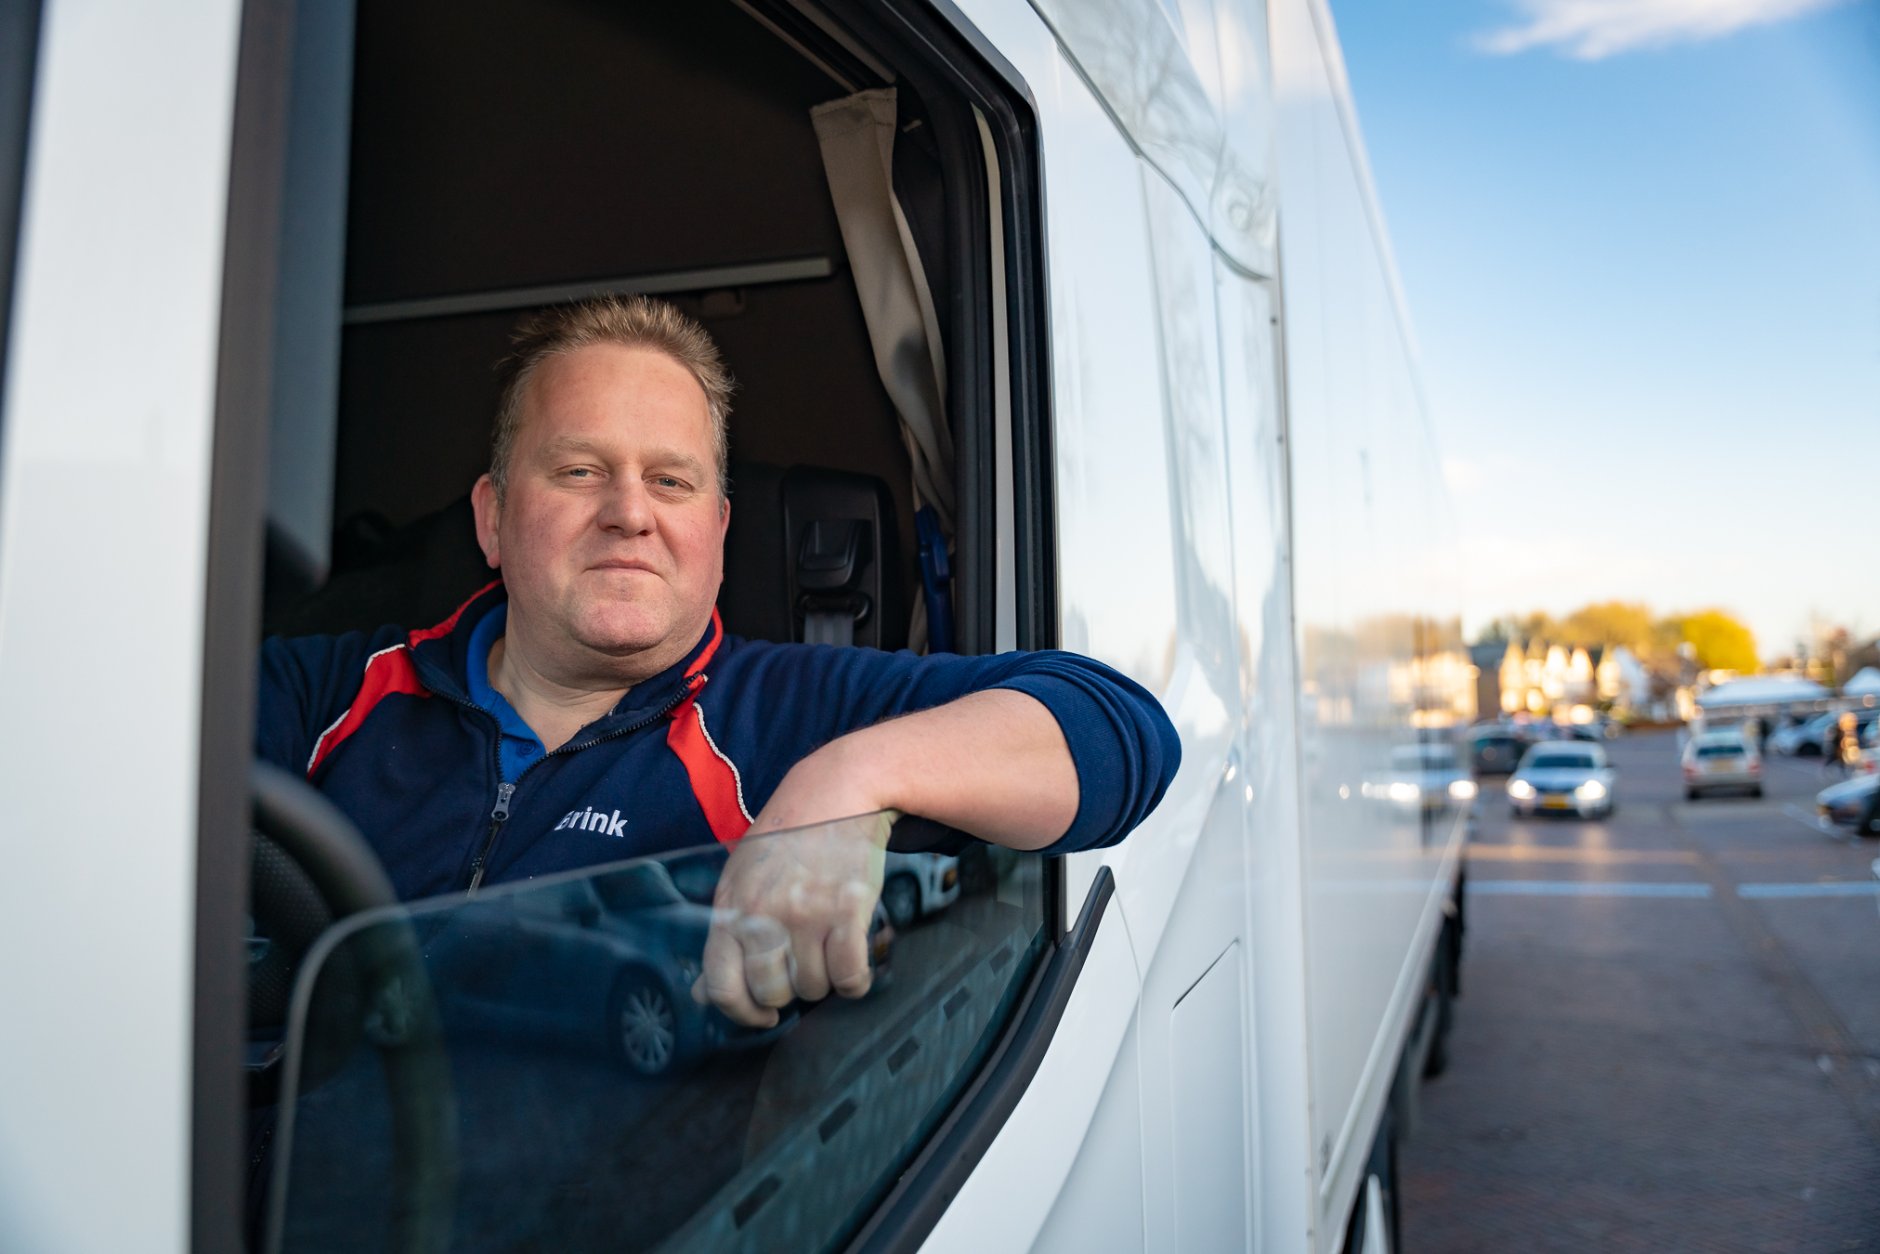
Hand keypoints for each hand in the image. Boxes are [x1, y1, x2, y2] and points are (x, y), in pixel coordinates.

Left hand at [692, 807, 894, 1027]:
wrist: (838, 790)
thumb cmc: (787, 836)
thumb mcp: (739, 879)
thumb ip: (723, 937)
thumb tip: (702, 993)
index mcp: (731, 908)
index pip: (721, 988)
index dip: (742, 1014)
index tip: (762, 1015)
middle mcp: (763, 914)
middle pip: (772, 994)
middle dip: (789, 991)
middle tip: (801, 967)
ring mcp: (806, 913)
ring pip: (814, 988)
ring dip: (824, 979)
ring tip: (826, 948)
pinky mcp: (847, 910)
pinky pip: (850, 976)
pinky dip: (855, 981)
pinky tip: (853, 963)